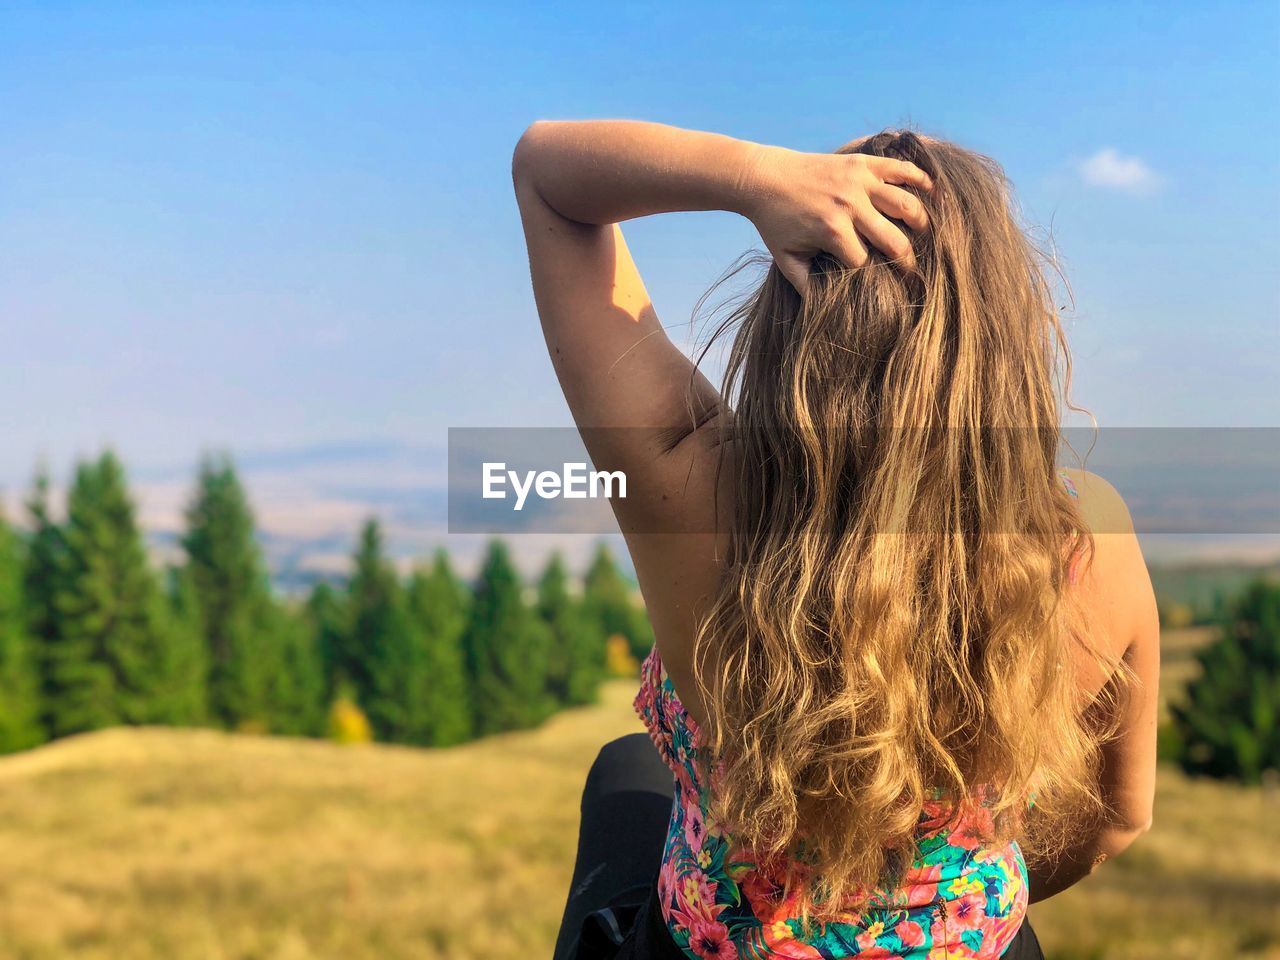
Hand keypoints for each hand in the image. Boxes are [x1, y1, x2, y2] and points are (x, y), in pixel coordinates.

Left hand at [737, 144, 933, 293]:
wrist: (764, 178)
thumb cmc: (775, 223)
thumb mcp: (786, 260)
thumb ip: (806, 286)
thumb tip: (826, 313)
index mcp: (833, 233)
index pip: (868, 265)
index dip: (880, 280)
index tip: (890, 290)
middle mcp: (850, 206)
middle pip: (895, 242)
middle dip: (907, 262)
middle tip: (914, 272)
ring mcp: (859, 182)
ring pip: (906, 205)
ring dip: (921, 223)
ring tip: (925, 236)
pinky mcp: (862, 162)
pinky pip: (900, 169)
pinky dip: (920, 179)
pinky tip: (933, 192)